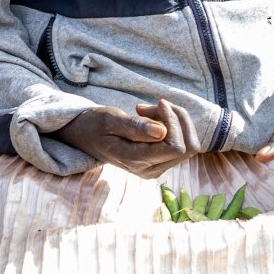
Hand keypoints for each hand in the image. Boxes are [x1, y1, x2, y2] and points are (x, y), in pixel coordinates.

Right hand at [56, 98, 199, 177]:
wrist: (85, 136)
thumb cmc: (95, 125)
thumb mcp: (110, 120)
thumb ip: (135, 127)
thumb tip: (162, 132)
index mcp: (136, 161)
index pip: (176, 147)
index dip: (174, 122)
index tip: (159, 103)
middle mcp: (150, 169)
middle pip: (188, 147)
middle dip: (178, 120)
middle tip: (155, 104)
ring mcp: (157, 167)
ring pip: (188, 145)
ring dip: (177, 121)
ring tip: (152, 110)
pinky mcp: (160, 161)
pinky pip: (181, 144)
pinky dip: (173, 125)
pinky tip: (153, 117)